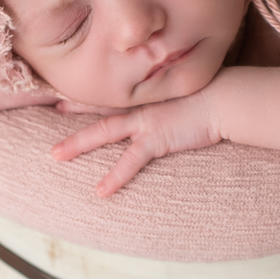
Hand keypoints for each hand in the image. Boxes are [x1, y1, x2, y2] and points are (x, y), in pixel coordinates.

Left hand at [52, 92, 220, 196]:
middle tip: (53, 109)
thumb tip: (176, 95)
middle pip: (99, 106)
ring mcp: (145, 120)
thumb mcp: (189, 87)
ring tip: (54, 155)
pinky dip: (114, 176)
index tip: (72, 91)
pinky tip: (100, 192)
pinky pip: (130, 161)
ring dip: (77, 143)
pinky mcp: (156, 139)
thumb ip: (176, 90)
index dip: (92, 92)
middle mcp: (140, 103)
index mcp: (147, 91)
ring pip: (103, 130)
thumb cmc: (215, 92)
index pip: (113, 91)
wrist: (226, 98)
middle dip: (74, 109)